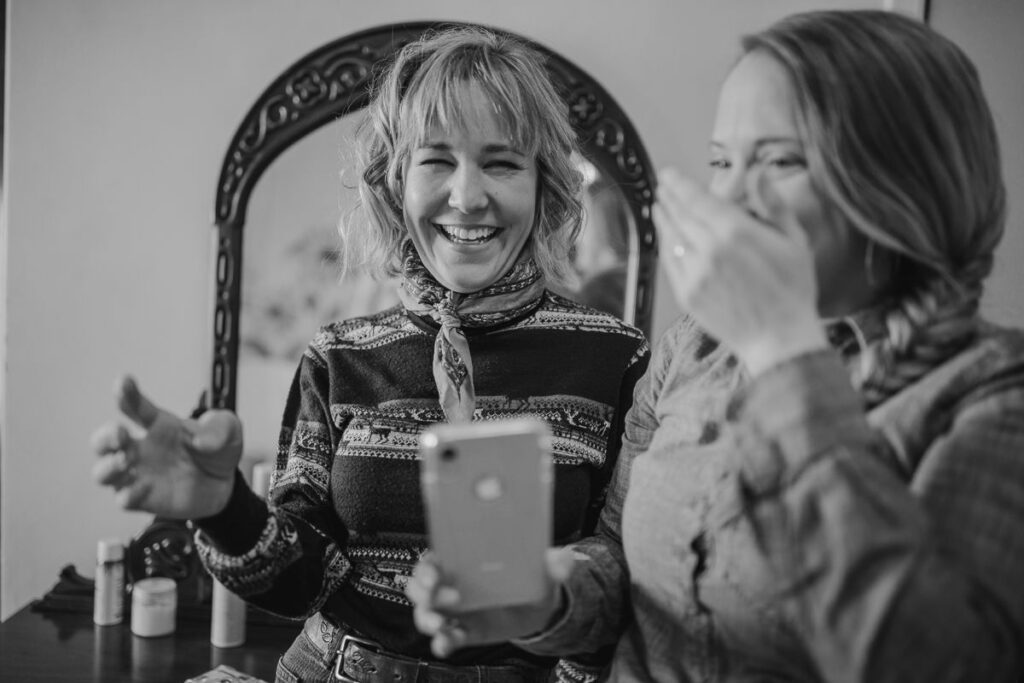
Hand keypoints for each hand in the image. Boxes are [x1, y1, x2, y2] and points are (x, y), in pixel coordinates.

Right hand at [91, 375, 242, 518]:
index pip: (135, 406)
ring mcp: (139, 474)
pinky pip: (125, 498)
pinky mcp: (144, 499)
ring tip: (125, 461)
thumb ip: (218, 429)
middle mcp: (142, 448)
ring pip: (103, 472)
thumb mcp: (228, 431)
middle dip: (105, 436)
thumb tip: (200, 442)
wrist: (225, 485)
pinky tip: (143, 487)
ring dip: (108, 466)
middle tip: (120, 434)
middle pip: (105, 440)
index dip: (126, 393)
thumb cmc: (217, 450)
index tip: (124, 381)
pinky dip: (129, 494)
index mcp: (158, 424)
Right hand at [406, 548, 575, 657]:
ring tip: (439, 623)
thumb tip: (564, 560)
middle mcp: (452, 583)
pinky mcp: (464, 631)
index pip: (434, 557)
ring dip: (427, 618)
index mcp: (463, 560)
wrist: (538, 607)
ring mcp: (456, 610)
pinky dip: (442, 642)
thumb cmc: (528, 577)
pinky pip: (445, 638)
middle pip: (421, 586)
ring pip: (426, 613)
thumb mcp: (541, 566)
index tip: (434, 570)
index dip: (427, 564)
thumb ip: (553, 563)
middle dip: (423, 591)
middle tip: (439, 596)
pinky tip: (446, 643)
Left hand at [653, 168, 825, 375]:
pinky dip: (665, 245)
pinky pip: (670, 262)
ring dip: (663, 218)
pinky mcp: (688, 294)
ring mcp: (695, 273)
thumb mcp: (794, 240)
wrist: (779, 339)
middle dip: (668, 196)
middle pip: (680, 214)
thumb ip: (773, 203)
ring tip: (659, 205)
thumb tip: (760, 172)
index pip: (697, 199)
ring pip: (671, 237)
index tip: (669, 174)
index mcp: (737, 232)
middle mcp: (710, 250)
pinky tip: (666, 236)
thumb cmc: (792, 289)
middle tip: (662, 184)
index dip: (679, 184)